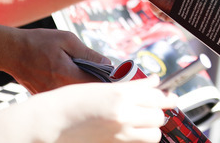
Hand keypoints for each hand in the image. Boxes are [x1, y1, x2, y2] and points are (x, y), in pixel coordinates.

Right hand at [1, 28, 112, 93]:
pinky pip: (63, 92)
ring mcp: (49, 95)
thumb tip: (107, 64)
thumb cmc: (38, 42)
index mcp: (66, 74)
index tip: (114, 73)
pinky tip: (67, 73)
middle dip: (96, 80)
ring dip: (82, 82)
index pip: (95, 84)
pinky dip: (69, 84)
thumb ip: (88, 53)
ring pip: (75, 92)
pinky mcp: (43, 95)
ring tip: (81, 68)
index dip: (107, 79)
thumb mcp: (67, 40)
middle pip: (86, 90)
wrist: (10, 51)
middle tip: (101, 69)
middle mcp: (58, 89)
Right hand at [32, 79, 177, 142]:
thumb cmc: (69, 100)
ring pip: (154, 134)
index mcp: (119, 95)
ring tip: (144, 120)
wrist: (49, 123)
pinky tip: (133, 130)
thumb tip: (154, 83)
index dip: (165, 95)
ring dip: (152, 127)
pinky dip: (140, 137)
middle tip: (155, 106)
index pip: (155, 94)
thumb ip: (132, 86)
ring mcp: (118, 134)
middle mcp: (122, 115)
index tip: (170, 95)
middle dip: (159, 111)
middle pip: (158, 115)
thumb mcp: (102, 86)